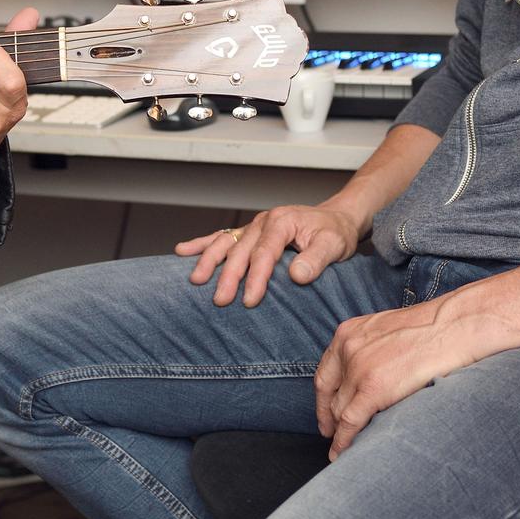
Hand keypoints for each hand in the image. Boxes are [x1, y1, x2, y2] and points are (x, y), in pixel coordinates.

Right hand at [176, 203, 361, 307]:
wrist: (336, 218)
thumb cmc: (335, 233)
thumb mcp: (334, 245)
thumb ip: (316, 260)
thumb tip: (295, 275)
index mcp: (282, 222)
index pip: (264, 253)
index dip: (256, 277)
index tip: (250, 300)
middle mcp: (264, 221)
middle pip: (240, 250)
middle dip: (228, 276)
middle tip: (220, 300)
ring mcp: (254, 225)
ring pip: (225, 242)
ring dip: (209, 261)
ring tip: (196, 280)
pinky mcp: (250, 232)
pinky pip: (222, 236)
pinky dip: (202, 244)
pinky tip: (183, 251)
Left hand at [313, 297, 486, 460]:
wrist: (454, 327)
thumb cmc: (431, 328)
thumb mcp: (386, 330)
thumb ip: (369, 349)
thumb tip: (367, 375)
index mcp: (347, 333)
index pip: (326, 373)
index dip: (323, 398)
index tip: (326, 414)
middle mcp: (347, 350)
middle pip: (330, 394)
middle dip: (329, 417)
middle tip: (332, 434)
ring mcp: (358, 369)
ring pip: (339, 410)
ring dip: (339, 432)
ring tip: (342, 448)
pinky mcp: (373, 389)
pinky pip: (350, 422)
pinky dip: (343, 441)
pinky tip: (342, 452)